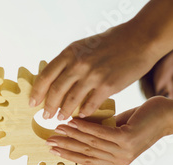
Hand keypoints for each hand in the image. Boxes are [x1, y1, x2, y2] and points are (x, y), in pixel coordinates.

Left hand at [30, 24, 156, 120]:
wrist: (140, 39)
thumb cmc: (110, 43)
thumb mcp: (83, 47)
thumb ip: (69, 62)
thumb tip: (53, 79)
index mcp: (70, 53)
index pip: (46, 76)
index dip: (37, 92)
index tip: (32, 103)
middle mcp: (79, 64)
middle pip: (56, 91)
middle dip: (48, 106)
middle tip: (45, 116)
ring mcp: (93, 75)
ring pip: (71, 100)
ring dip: (64, 112)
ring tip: (60, 118)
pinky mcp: (108, 86)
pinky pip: (90, 105)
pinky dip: (84, 112)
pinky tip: (81, 117)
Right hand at [46, 96, 172, 164]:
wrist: (169, 115)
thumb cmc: (143, 119)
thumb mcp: (117, 128)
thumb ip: (100, 132)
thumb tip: (76, 129)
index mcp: (117, 160)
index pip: (87, 160)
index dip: (69, 155)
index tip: (53, 150)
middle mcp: (120, 159)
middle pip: (86, 153)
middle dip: (65, 147)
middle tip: (48, 142)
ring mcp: (124, 151)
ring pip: (90, 143)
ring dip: (71, 135)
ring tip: (56, 129)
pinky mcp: (127, 139)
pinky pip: (99, 133)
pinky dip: (83, 127)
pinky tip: (72, 121)